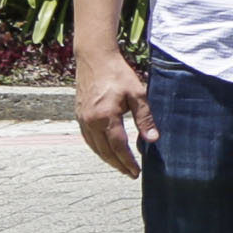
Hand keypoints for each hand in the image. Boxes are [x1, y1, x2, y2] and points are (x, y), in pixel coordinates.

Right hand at [74, 43, 154, 181]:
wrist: (94, 58)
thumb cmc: (118, 74)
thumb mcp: (137, 94)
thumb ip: (145, 118)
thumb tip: (153, 139)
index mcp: (106, 117)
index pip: (118, 147)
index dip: (127, 161)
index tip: (136, 172)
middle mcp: (90, 121)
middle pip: (105, 151)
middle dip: (118, 165)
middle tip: (130, 174)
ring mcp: (82, 119)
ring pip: (95, 147)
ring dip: (107, 159)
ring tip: (120, 166)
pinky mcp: (79, 115)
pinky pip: (88, 139)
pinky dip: (98, 149)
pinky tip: (106, 151)